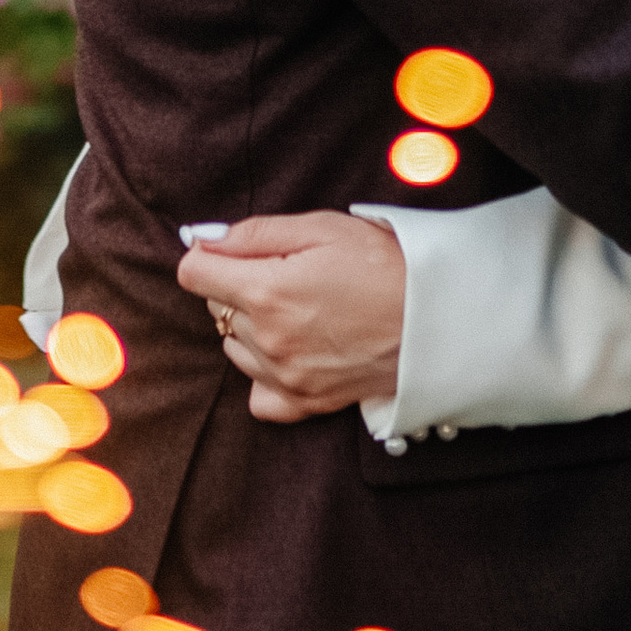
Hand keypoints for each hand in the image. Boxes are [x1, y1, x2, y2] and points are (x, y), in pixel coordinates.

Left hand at [176, 212, 407, 422]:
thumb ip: (254, 233)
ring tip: (300, 309)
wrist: (437, 318)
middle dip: (241, 285)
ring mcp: (285, 377)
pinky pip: (257, 394)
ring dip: (252, 326)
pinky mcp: (305, 403)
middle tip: (289, 274)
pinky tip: (291, 350)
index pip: (193, 273)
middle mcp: (268, 340)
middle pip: (216, 307)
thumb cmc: (384, 265)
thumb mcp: (321, 228)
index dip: (210, 255)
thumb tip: (202, 238)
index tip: (232, 252)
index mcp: (267, 291)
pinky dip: (265, 372)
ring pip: (234, 345)